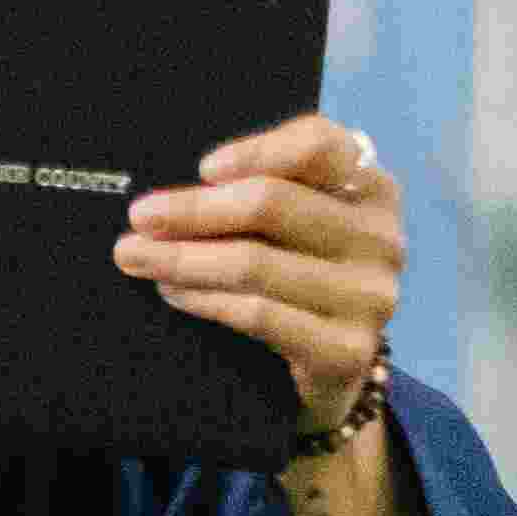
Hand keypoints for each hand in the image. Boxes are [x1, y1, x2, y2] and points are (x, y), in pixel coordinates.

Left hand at [119, 116, 402, 440]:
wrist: (334, 371)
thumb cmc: (301, 278)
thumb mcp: (295, 226)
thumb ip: (262, 190)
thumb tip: (178, 191)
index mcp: (370, 187)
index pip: (318, 144)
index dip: (256, 151)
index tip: (203, 168)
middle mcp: (379, 236)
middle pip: (271, 203)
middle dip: (193, 209)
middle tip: (140, 217)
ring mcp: (369, 295)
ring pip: (255, 263)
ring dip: (183, 258)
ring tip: (137, 257)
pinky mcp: (347, 349)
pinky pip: (258, 314)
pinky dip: (205, 300)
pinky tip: (173, 292)